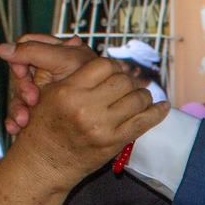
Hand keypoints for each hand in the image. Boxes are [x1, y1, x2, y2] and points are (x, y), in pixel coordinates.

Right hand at [3, 42, 166, 181]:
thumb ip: (59, 67)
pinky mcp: (114, 143)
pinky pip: (144, 123)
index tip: (114, 71)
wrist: (43, 164)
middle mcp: (85, 108)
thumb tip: (77, 41)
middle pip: (123, 81)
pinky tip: (162, 107)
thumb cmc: (42, 126)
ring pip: (137, 99)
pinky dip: (157, 112)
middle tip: (128, 84)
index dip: (113, 66)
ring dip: (143, 95)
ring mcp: (102, 127)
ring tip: (141, 95)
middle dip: (128, 80)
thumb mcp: (43, 92)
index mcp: (68, 91)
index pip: (104, 65)